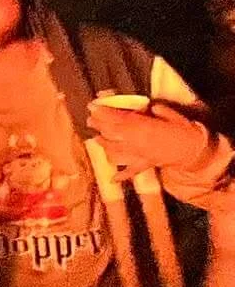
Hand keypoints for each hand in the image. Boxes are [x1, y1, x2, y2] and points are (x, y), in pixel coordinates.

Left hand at [87, 96, 216, 179]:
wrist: (197, 152)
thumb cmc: (184, 130)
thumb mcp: (170, 114)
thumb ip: (155, 110)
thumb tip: (145, 107)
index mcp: (143, 128)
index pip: (117, 119)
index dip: (103, 113)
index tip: (92, 107)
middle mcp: (136, 143)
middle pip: (112, 134)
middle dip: (99, 126)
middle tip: (90, 120)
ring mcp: (139, 156)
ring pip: (115, 152)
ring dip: (104, 146)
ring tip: (96, 139)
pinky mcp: (146, 165)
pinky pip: (131, 171)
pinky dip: (121, 175)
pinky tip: (112, 179)